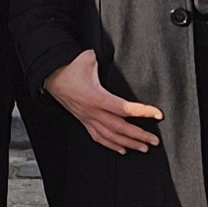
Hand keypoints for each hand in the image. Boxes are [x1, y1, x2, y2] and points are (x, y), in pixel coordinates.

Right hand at [46, 53, 162, 156]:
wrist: (50, 77)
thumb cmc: (68, 68)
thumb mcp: (88, 59)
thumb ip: (103, 60)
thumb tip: (111, 56)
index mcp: (96, 97)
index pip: (124, 109)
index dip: (142, 112)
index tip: (157, 114)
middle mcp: (92, 112)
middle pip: (120, 128)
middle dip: (139, 136)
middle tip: (154, 140)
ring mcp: (88, 118)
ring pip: (110, 137)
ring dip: (128, 144)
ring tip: (143, 148)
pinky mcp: (84, 121)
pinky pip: (98, 137)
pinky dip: (111, 145)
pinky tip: (122, 149)